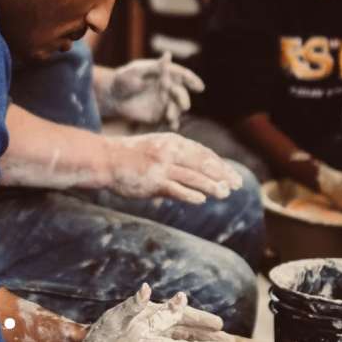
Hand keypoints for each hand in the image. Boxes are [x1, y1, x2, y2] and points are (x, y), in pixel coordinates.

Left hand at [84, 284, 232, 341]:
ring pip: (180, 341)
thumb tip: (145, 289)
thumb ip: (134, 305)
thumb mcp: (120, 316)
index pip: (182, 316)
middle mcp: (156, 328)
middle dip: (205, 335)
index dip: (199, 319)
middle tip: (227, 339)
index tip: (219, 323)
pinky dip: (177, 338)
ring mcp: (153, 339)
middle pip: (185, 331)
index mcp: (153, 315)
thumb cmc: (106, 329)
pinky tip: (187, 338)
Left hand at [101, 52, 204, 129]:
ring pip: (177, 107)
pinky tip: (173, 126)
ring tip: (170, 116)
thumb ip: (153, 66)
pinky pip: (169, 119)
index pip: (182, 75)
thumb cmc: (123, 79)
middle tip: (184, 105)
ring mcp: (164, 101)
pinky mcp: (159, 114)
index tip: (199, 87)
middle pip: (181, 93)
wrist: (112, 96)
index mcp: (165, 73)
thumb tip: (167, 55)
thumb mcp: (135, 70)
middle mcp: (168, 87)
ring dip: (176, 112)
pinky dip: (173, 123)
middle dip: (183, 99)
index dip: (191, 80)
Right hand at [105, 133, 242, 203]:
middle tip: (237, 185)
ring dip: (211, 185)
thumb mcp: (155, 151)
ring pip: (193, 176)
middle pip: (203, 163)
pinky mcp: (153, 180)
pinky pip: (176, 188)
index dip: (220, 164)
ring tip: (225, 193)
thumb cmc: (128, 157)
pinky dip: (190, 194)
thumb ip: (174, 161)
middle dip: (222, 174)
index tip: (232, 175)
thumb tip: (191, 180)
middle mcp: (169, 151)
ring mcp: (161, 166)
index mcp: (172, 142)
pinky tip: (202, 200)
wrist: (104, 158)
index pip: (202, 153)